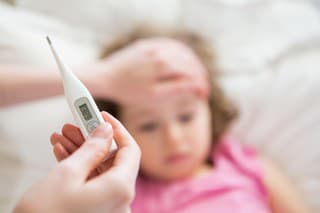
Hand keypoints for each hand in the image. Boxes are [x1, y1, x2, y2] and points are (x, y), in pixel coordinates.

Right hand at [14, 112, 140, 212]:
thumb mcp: (67, 174)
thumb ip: (92, 149)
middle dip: (92, 139)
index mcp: (121, 189)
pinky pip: (94, 183)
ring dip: (82, 152)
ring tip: (62, 137)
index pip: (130, 149)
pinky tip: (63, 153)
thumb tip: (106, 130)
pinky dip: (80, 168)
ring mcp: (109, 207)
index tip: (102, 115)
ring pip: (101, 170)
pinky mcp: (97, 210)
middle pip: (113, 159)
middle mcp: (120, 200)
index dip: (117, 129)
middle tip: (75, 124)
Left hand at [85, 38, 208, 104]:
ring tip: (197, 76)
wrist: (105, 78)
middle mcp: (160, 51)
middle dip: (200, 75)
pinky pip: (169, 44)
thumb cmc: (128, 91)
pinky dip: (181, 53)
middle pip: (189, 61)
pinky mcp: (147, 44)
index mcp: (163, 65)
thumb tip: (196, 86)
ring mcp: (153, 45)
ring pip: (182, 51)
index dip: (201, 85)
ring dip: (193, 63)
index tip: (204, 95)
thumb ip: (177, 88)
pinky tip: (184, 61)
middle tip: (203, 88)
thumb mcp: (154, 95)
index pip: (191, 73)